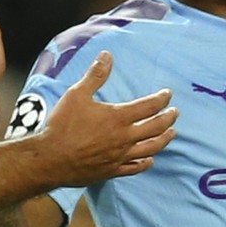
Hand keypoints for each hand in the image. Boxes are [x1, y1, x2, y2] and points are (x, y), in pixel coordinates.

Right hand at [39, 52, 176, 185]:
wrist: (50, 159)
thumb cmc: (62, 126)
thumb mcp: (77, 94)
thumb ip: (95, 75)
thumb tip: (107, 55)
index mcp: (118, 117)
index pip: (149, 106)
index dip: (162, 98)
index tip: (167, 94)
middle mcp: (124, 138)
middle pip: (156, 128)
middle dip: (168, 118)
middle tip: (175, 113)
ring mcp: (120, 156)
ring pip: (151, 148)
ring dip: (164, 140)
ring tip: (171, 134)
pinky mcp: (112, 171)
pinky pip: (135, 168)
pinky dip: (146, 163)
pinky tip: (150, 160)